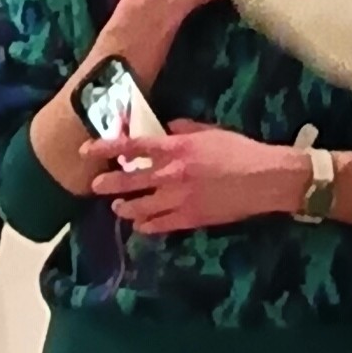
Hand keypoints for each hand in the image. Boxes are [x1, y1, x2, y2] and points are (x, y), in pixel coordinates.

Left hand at [85, 121, 302, 233]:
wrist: (264, 179)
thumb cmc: (240, 150)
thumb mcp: (210, 131)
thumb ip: (184, 129)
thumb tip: (167, 127)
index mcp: (175, 149)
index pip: (131, 147)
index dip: (106, 148)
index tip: (87, 150)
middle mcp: (171, 175)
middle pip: (129, 180)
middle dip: (108, 183)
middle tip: (95, 185)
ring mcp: (179, 200)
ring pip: (140, 207)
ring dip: (125, 207)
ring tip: (118, 207)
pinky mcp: (190, 219)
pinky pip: (160, 225)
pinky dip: (147, 225)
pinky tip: (141, 225)